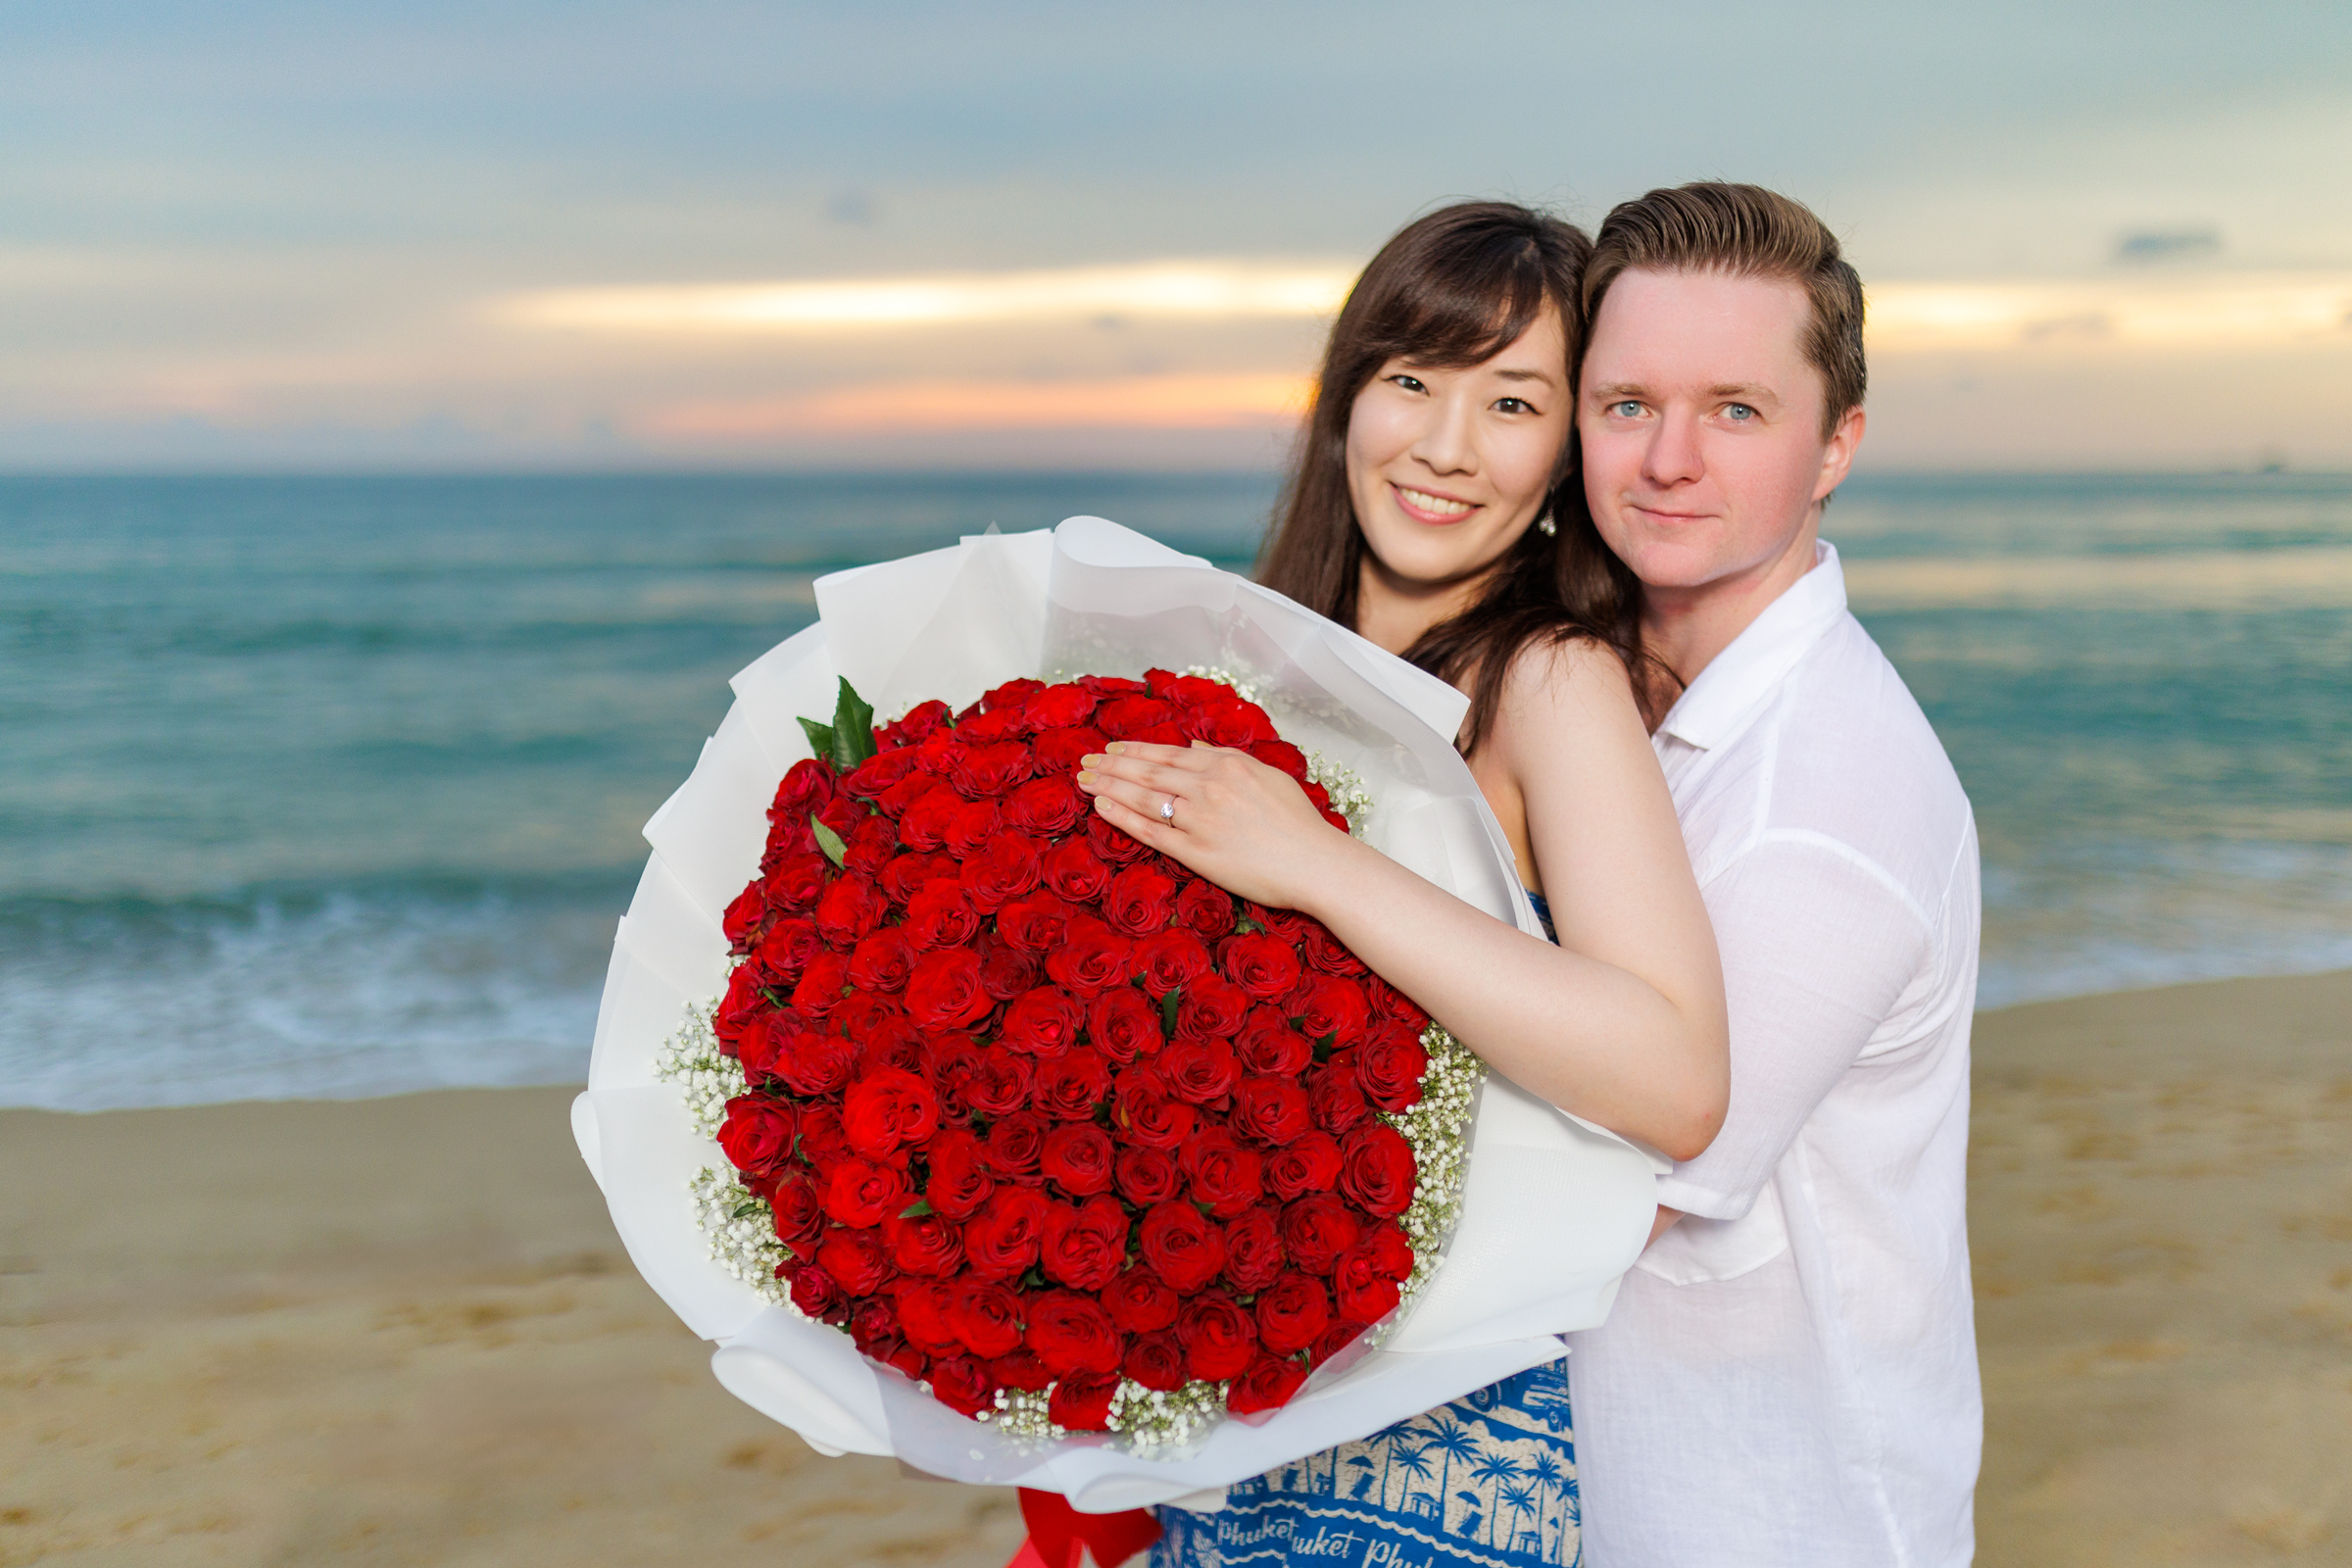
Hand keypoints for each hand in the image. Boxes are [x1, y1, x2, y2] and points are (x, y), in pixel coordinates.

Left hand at [1075, 740, 1355, 910]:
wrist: (1314, 863)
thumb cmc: (1298, 823)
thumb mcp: (1268, 776)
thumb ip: (1229, 758)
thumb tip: (1194, 749)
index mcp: (1226, 766)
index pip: (1168, 754)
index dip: (1135, 750)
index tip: (1111, 748)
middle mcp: (1208, 787)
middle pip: (1147, 772)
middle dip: (1111, 765)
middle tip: (1084, 761)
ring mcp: (1199, 820)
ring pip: (1143, 797)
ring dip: (1108, 786)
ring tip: (1083, 780)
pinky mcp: (1195, 851)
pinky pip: (1150, 831)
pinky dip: (1122, 817)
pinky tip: (1101, 807)